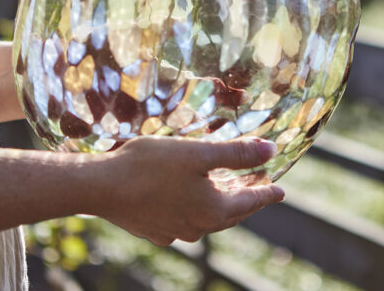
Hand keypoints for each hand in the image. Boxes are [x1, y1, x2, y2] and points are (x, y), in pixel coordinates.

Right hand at [87, 137, 283, 245]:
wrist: (102, 187)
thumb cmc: (151, 165)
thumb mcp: (198, 153)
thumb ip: (236, 154)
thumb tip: (271, 151)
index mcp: (212, 210)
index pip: (250, 201)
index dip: (267, 193)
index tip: (281, 191)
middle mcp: (197, 228)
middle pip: (231, 214)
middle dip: (247, 201)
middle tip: (259, 191)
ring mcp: (174, 232)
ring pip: (207, 218)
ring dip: (220, 204)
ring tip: (226, 191)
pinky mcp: (154, 230)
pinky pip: (185, 220)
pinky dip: (195, 208)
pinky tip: (188, 197)